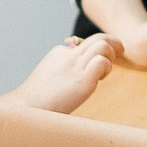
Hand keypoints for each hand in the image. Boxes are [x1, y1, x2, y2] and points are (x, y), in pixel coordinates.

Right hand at [4, 34, 121, 115]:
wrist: (26, 108)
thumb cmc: (36, 101)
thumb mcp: (49, 79)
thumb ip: (62, 73)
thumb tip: (74, 80)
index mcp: (60, 53)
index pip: (85, 45)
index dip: (95, 53)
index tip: (99, 65)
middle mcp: (68, 55)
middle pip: (97, 38)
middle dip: (113, 43)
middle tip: (121, 52)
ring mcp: (75, 66)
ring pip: (103, 45)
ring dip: (111, 55)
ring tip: (106, 72)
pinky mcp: (82, 79)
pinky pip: (102, 62)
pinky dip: (106, 67)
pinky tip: (100, 79)